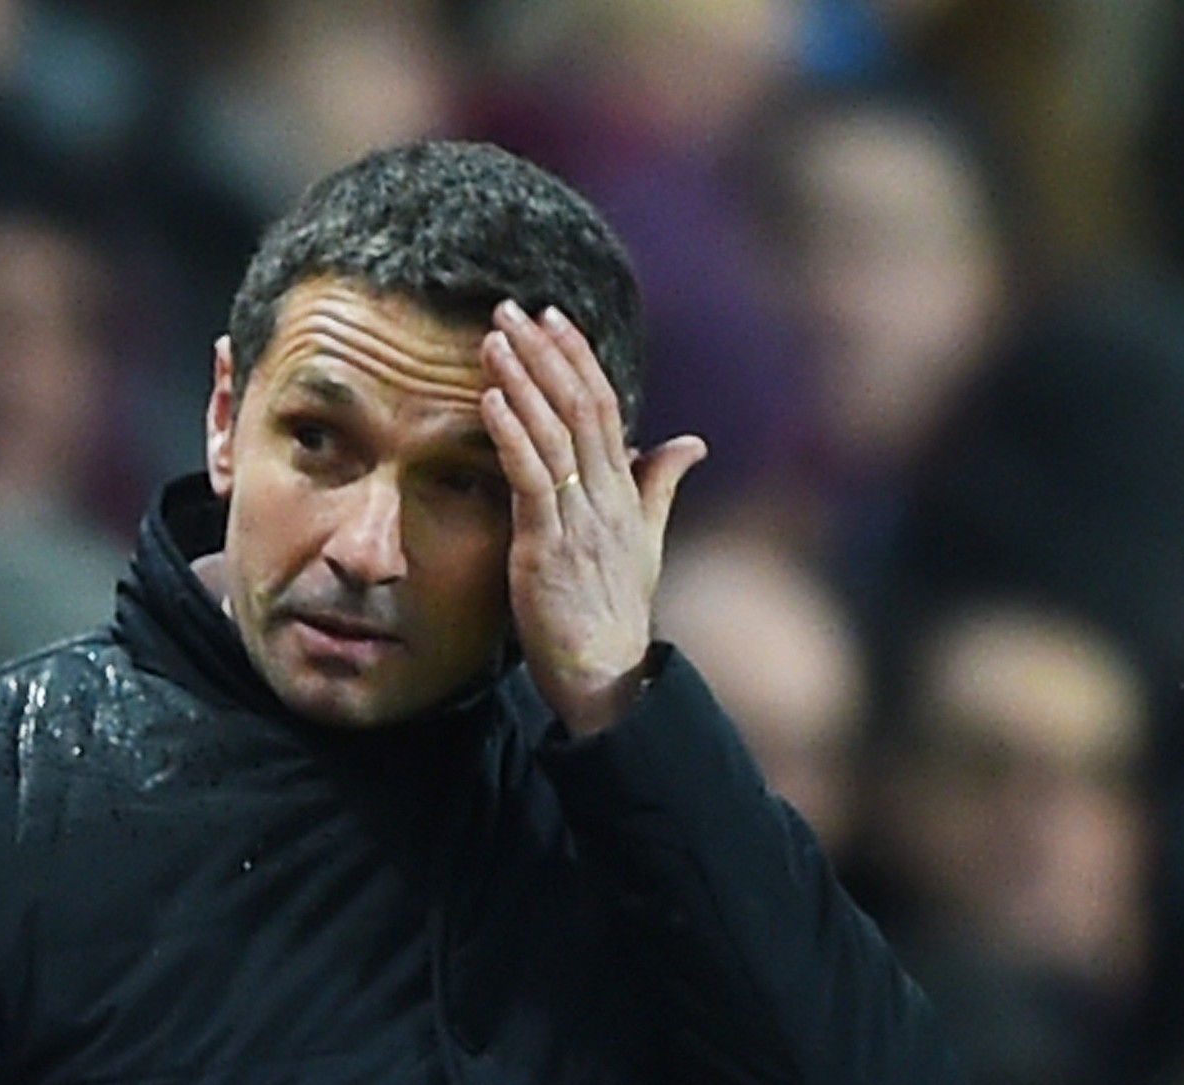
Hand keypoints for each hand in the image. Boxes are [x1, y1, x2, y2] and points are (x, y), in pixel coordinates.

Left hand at [479, 299, 706, 735]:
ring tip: (493, 338)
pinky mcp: (547, 547)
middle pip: (581, 405)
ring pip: (555, 432)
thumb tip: (691, 442)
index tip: (552, 318)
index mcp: (625, 492)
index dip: (579, 358)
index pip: (605, 406)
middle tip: (513, 307)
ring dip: (523, 379)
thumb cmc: (617, 614)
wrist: (608, 677)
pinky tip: (492, 398)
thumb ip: (661, 487)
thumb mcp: (646, 543)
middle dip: (546, 352)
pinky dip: (512, 433)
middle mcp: (607, 497)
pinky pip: (531, 478)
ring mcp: (579, 520)